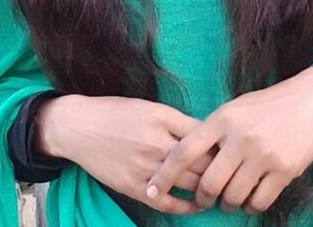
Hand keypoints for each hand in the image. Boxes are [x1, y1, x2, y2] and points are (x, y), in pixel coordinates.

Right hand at [37, 94, 217, 215]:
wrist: (79, 127)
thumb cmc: (116, 112)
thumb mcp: (149, 107)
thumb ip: (176, 121)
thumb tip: (207, 134)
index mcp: (163, 117)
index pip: (203, 133)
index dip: (220, 144)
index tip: (231, 149)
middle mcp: (157, 142)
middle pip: (201, 161)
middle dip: (220, 169)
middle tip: (233, 173)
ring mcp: (145, 166)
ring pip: (188, 183)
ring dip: (207, 189)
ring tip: (220, 190)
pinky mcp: (133, 186)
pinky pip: (165, 202)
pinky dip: (184, 207)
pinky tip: (195, 206)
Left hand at [145, 66, 312, 214]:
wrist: (310, 101)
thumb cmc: (268, 104)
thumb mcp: (236, 108)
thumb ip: (215, 130)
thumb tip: (191, 157)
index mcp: (223, 119)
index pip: (185, 151)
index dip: (166, 173)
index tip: (153, 188)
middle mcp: (240, 138)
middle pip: (208, 183)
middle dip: (202, 198)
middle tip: (204, 199)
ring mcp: (262, 156)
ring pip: (232, 197)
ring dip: (227, 204)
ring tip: (229, 199)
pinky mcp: (283, 171)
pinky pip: (258, 202)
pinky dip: (250, 206)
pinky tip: (250, 198)